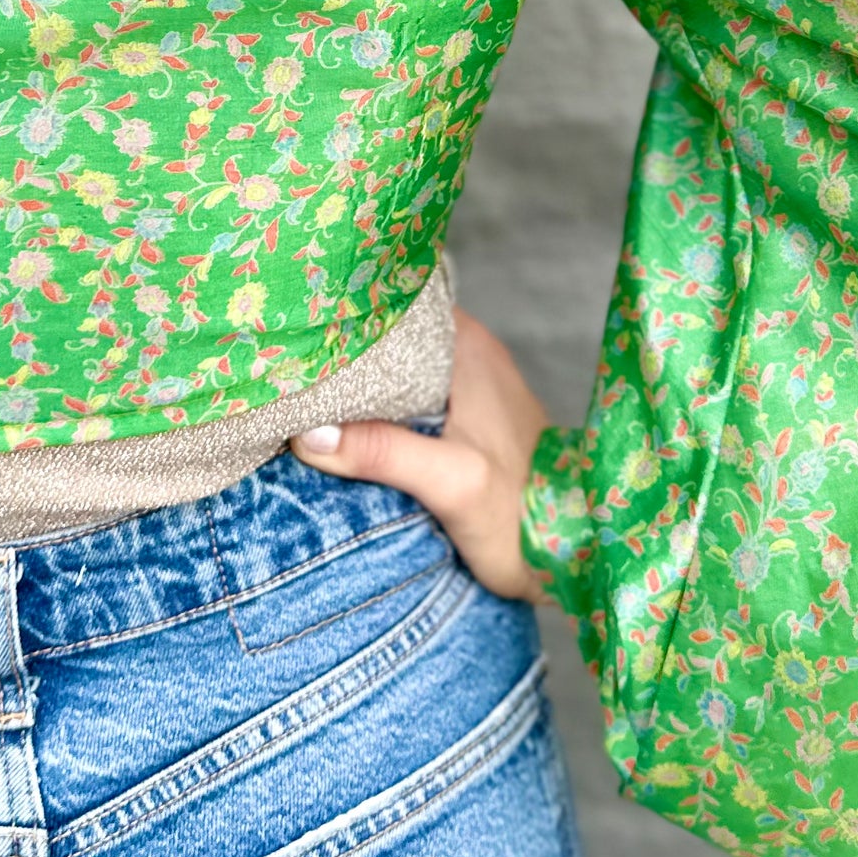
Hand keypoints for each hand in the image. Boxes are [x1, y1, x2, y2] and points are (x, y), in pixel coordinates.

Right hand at [291, 306, 551, 603]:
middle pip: (387, 334)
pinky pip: (404, 397)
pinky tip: (337, 422)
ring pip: (393, 367)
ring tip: (296, 387)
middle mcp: (467, 355)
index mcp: (468, 348)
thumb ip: (384, 452)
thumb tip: (308, 433)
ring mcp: (465, 386)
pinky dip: (373, 406)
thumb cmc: (524, 515)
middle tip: (282, 359)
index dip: (344, 310)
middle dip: (339, 347)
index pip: (394, 302)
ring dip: (354, 380)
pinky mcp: (461, 420)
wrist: (575, 553)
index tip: (296, 321)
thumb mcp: (451, 482)